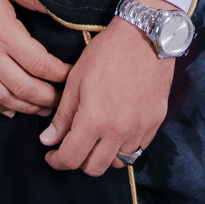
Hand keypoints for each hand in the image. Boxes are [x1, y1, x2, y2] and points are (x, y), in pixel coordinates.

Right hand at [0, 0, 70, 117]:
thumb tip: (61, 9)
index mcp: (4, 33)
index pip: (40, 64)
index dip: (61, 75)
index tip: (73, 75)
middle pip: (25, 88)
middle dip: (49, 98)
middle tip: (65, 99)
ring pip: (3, 98)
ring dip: (26, 107)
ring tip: (44, 109)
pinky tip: (9, 111)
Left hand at [39, 0, 178, 174]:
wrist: (146, 36)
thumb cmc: (107, 52)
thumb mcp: (76, 79)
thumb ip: (63, 115)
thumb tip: (49, 140)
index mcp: (95, 120)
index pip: (71, 159)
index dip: (57, 161)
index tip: (52, 154)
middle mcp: (119, 131)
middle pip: (95, 168)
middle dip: (79, 161)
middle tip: (73, 146)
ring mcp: (140, 128)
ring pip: (119, 161)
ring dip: (104, 155)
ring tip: (97, 137)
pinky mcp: (155, 122)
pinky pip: (138, 147)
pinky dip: (125, 145)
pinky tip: (118, 128)